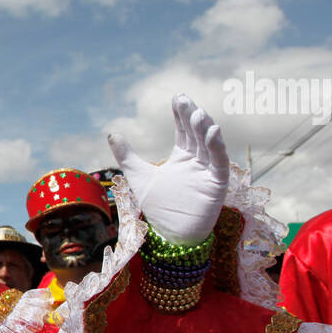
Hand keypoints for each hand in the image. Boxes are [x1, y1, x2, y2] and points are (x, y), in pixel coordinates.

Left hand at [108, 94, 228, 244]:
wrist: (169, 235)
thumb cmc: (158, 207)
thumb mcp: (138, 176)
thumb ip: (127, 155)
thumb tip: (112, 133)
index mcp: (182, 156)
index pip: (183, 130)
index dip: (180, 114)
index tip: (177, 97)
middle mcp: (197, 161)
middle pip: (196, 133)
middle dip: (191, 116)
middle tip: (185, 99)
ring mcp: (208, 171)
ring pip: (209, 145)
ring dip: (205, 128)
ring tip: (198, 113)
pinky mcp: (217, 184)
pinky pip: (219, 162)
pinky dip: (217, 147)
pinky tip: (213, 131)